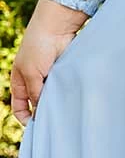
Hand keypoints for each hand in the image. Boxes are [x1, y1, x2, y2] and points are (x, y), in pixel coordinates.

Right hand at [9, 0, 88, 124]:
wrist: (55, 29)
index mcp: (19, 83)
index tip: (35, 127)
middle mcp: (34, 83)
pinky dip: (67, 96)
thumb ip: (35, 93)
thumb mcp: (31, 74)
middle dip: (44, 114)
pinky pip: (64, 90)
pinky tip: (71, 101)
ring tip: (64, 112)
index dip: (25, 118)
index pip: (19, 108)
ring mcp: (49, 79)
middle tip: (53, 123)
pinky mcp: (63, 75)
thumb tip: (40, 112)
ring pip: (52, 99)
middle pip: (37, 106)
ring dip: (57, 105)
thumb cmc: (37, 48)